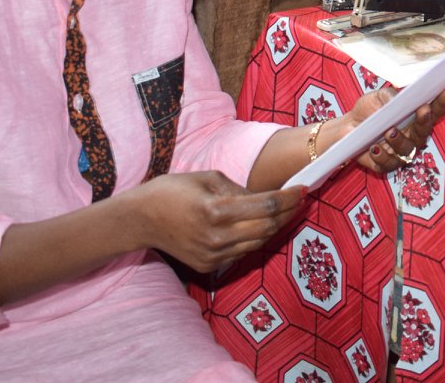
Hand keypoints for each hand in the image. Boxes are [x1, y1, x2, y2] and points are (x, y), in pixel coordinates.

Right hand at [125, 171, 305, 272]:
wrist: (141, 219)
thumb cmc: (172, 190)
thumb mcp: (208, 177)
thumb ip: (239, 190)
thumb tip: (264, 199)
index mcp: (217, 210)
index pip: (266, 207)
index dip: (288, 198)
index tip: (303, 189)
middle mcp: (217, 237)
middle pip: (267, 228)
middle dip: (288, 213)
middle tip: (299, 200)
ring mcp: (213, 255)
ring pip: (258, 243)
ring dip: (275, 227)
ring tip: (286, 212)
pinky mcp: (209, 266)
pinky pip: (242, 251)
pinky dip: (254, 238)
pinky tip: (260, 225)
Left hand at [345, 85, 444, 173]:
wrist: (348, 125)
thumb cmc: (369, 109)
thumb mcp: (379, 96)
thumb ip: (390, 95)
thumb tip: (399, 98)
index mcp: (415, 118)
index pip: (433, 110)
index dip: (442, 101)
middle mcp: (412, 136)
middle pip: (424, 132)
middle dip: (425, 121)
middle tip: (423, 110)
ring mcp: (400, 152)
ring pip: (407, 150)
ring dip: (400, 140)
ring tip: (389, 131)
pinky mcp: (385, 165)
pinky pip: (388, 164)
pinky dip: (381, 156)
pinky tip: (374, 148)